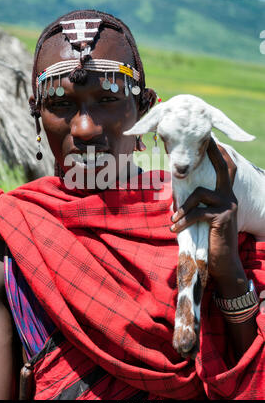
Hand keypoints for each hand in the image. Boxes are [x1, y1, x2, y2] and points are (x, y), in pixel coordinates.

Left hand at [170, 138, 246, 292]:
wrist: (223, 263)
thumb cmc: (210, 240)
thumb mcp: (203, 219)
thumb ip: (197, 205)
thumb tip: (176, 194)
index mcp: (226, 196)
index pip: (226, 170)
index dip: (220, 154)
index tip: (212, 139)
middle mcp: (230, 197)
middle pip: (223, 168)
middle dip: (214, 152)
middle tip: (207, 139)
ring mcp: (228, 206)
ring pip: (199, 194)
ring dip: (182, 208)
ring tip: (173, 222)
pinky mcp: (222, 217)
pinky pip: (197, 213)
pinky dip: (183, 220)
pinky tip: (174, 229)